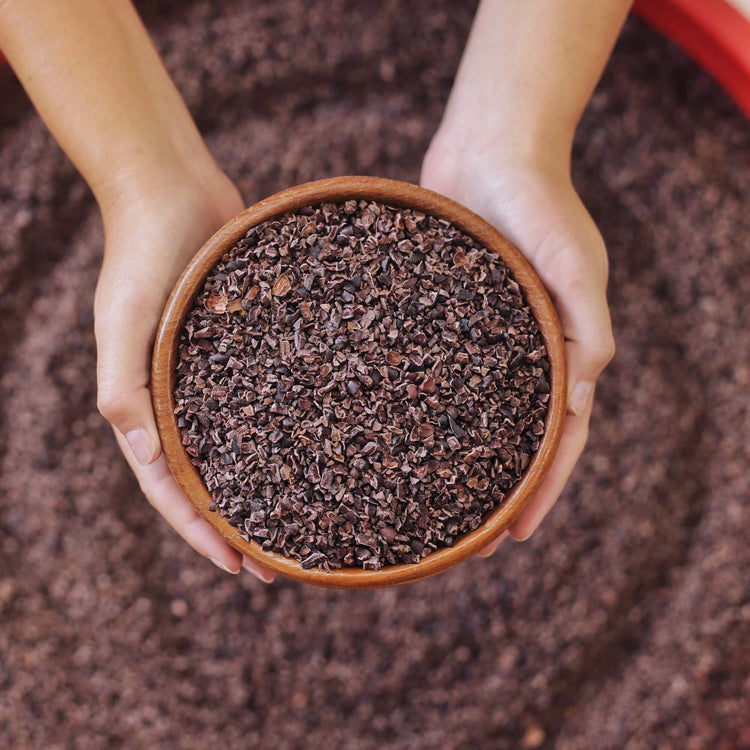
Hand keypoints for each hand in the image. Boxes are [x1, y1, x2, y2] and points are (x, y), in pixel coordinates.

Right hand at [94, 168, 275, 582]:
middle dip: (240, 527)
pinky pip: (268, 399)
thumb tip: (145, 459)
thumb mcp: (121, 322)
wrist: (172, 190)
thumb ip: (123, 389)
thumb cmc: (139, 253)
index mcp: (146, 406)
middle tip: (282, 567)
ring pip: (244, 446)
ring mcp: (216, 378)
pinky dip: (289, 429)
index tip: (242, 570)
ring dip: (268, 487)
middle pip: (210, 479)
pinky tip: (325, 449)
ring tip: (308, 522)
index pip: (171, 488)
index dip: (203, 534)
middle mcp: (181, 400)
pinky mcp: (248, 350)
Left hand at [421, 143, 614, 553]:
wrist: (489, 147)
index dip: (541, 491)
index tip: (515, 537)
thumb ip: (584, 324)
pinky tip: (392, 435)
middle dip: (495, 494)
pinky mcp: (440, 319)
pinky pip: (432, 373)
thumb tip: (581, 400)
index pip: (560, 439)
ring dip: (457, 462)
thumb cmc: (538, 200)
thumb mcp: (572, 261)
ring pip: (470, 415)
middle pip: (512, 440)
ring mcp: (480, 340)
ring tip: (426, 506)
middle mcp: (522, 354)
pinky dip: (421, 408)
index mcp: (561, 350)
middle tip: (466, 544)